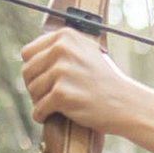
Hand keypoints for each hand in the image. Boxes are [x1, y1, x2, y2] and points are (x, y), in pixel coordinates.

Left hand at [20, 29, 143, 131]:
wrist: (125, 103)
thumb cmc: (104, 81)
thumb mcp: (85, 52)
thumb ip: (60, 48)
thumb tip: (27, 54)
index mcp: (65, 36)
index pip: (28, 53)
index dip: (34, 69)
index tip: (45, 80)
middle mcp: (62, 49)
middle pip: (27, 72)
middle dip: (35, 86)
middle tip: (48, 96)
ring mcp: (62, 71)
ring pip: (32, 90)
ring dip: (40, 102)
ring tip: (55, 105)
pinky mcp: (62, 94)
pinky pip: (38, 108)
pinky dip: (42, 115)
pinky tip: (50, 116)